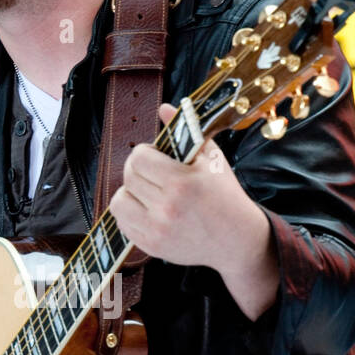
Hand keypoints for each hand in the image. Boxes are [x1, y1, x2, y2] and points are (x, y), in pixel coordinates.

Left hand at [110, 103, 264, 270]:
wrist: (236, 239)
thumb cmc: (225, 195)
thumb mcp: (211, 159)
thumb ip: (186, 131)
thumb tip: (164, 108)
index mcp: (182, 183)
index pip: (139, 158)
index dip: (144, 152)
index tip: (155, 156)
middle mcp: (167, 208)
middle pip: (128, 177)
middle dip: (137, 169)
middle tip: (151, 172)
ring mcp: (157, 230)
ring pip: (118, 202)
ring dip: (128, 192)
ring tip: (145, 191)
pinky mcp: (151, 246)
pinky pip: (123, 224)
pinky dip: (130, 213)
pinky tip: (147, 208)